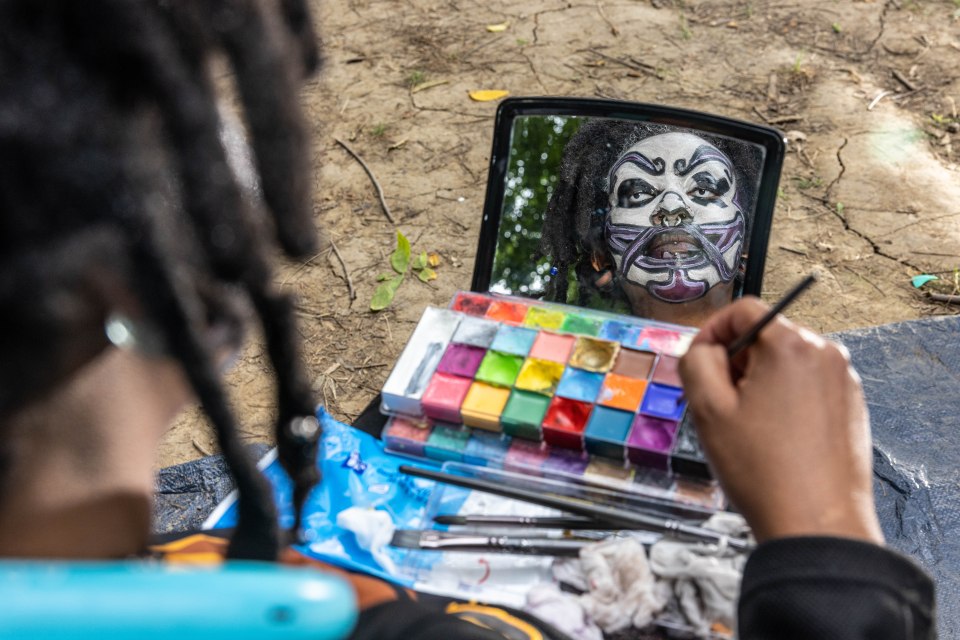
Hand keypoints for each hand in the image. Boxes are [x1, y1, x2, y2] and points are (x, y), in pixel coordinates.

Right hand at [679, 297, 882, 544]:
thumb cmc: (764, 471)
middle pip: (766, 335)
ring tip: (747, 426)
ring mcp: (843, 380)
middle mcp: (825, 354)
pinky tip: (773, 437)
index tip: (698, 361)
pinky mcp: (851, 406)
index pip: (744, 310)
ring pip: (786, 362)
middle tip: (719, 403)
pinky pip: (807, 386)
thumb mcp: (708, 409)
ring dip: (759, 382)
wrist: (816, 524)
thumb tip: (703, 348)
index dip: (712, 331)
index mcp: (791, 346)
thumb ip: (695, 361)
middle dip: (736, 361)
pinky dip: (784, 400)